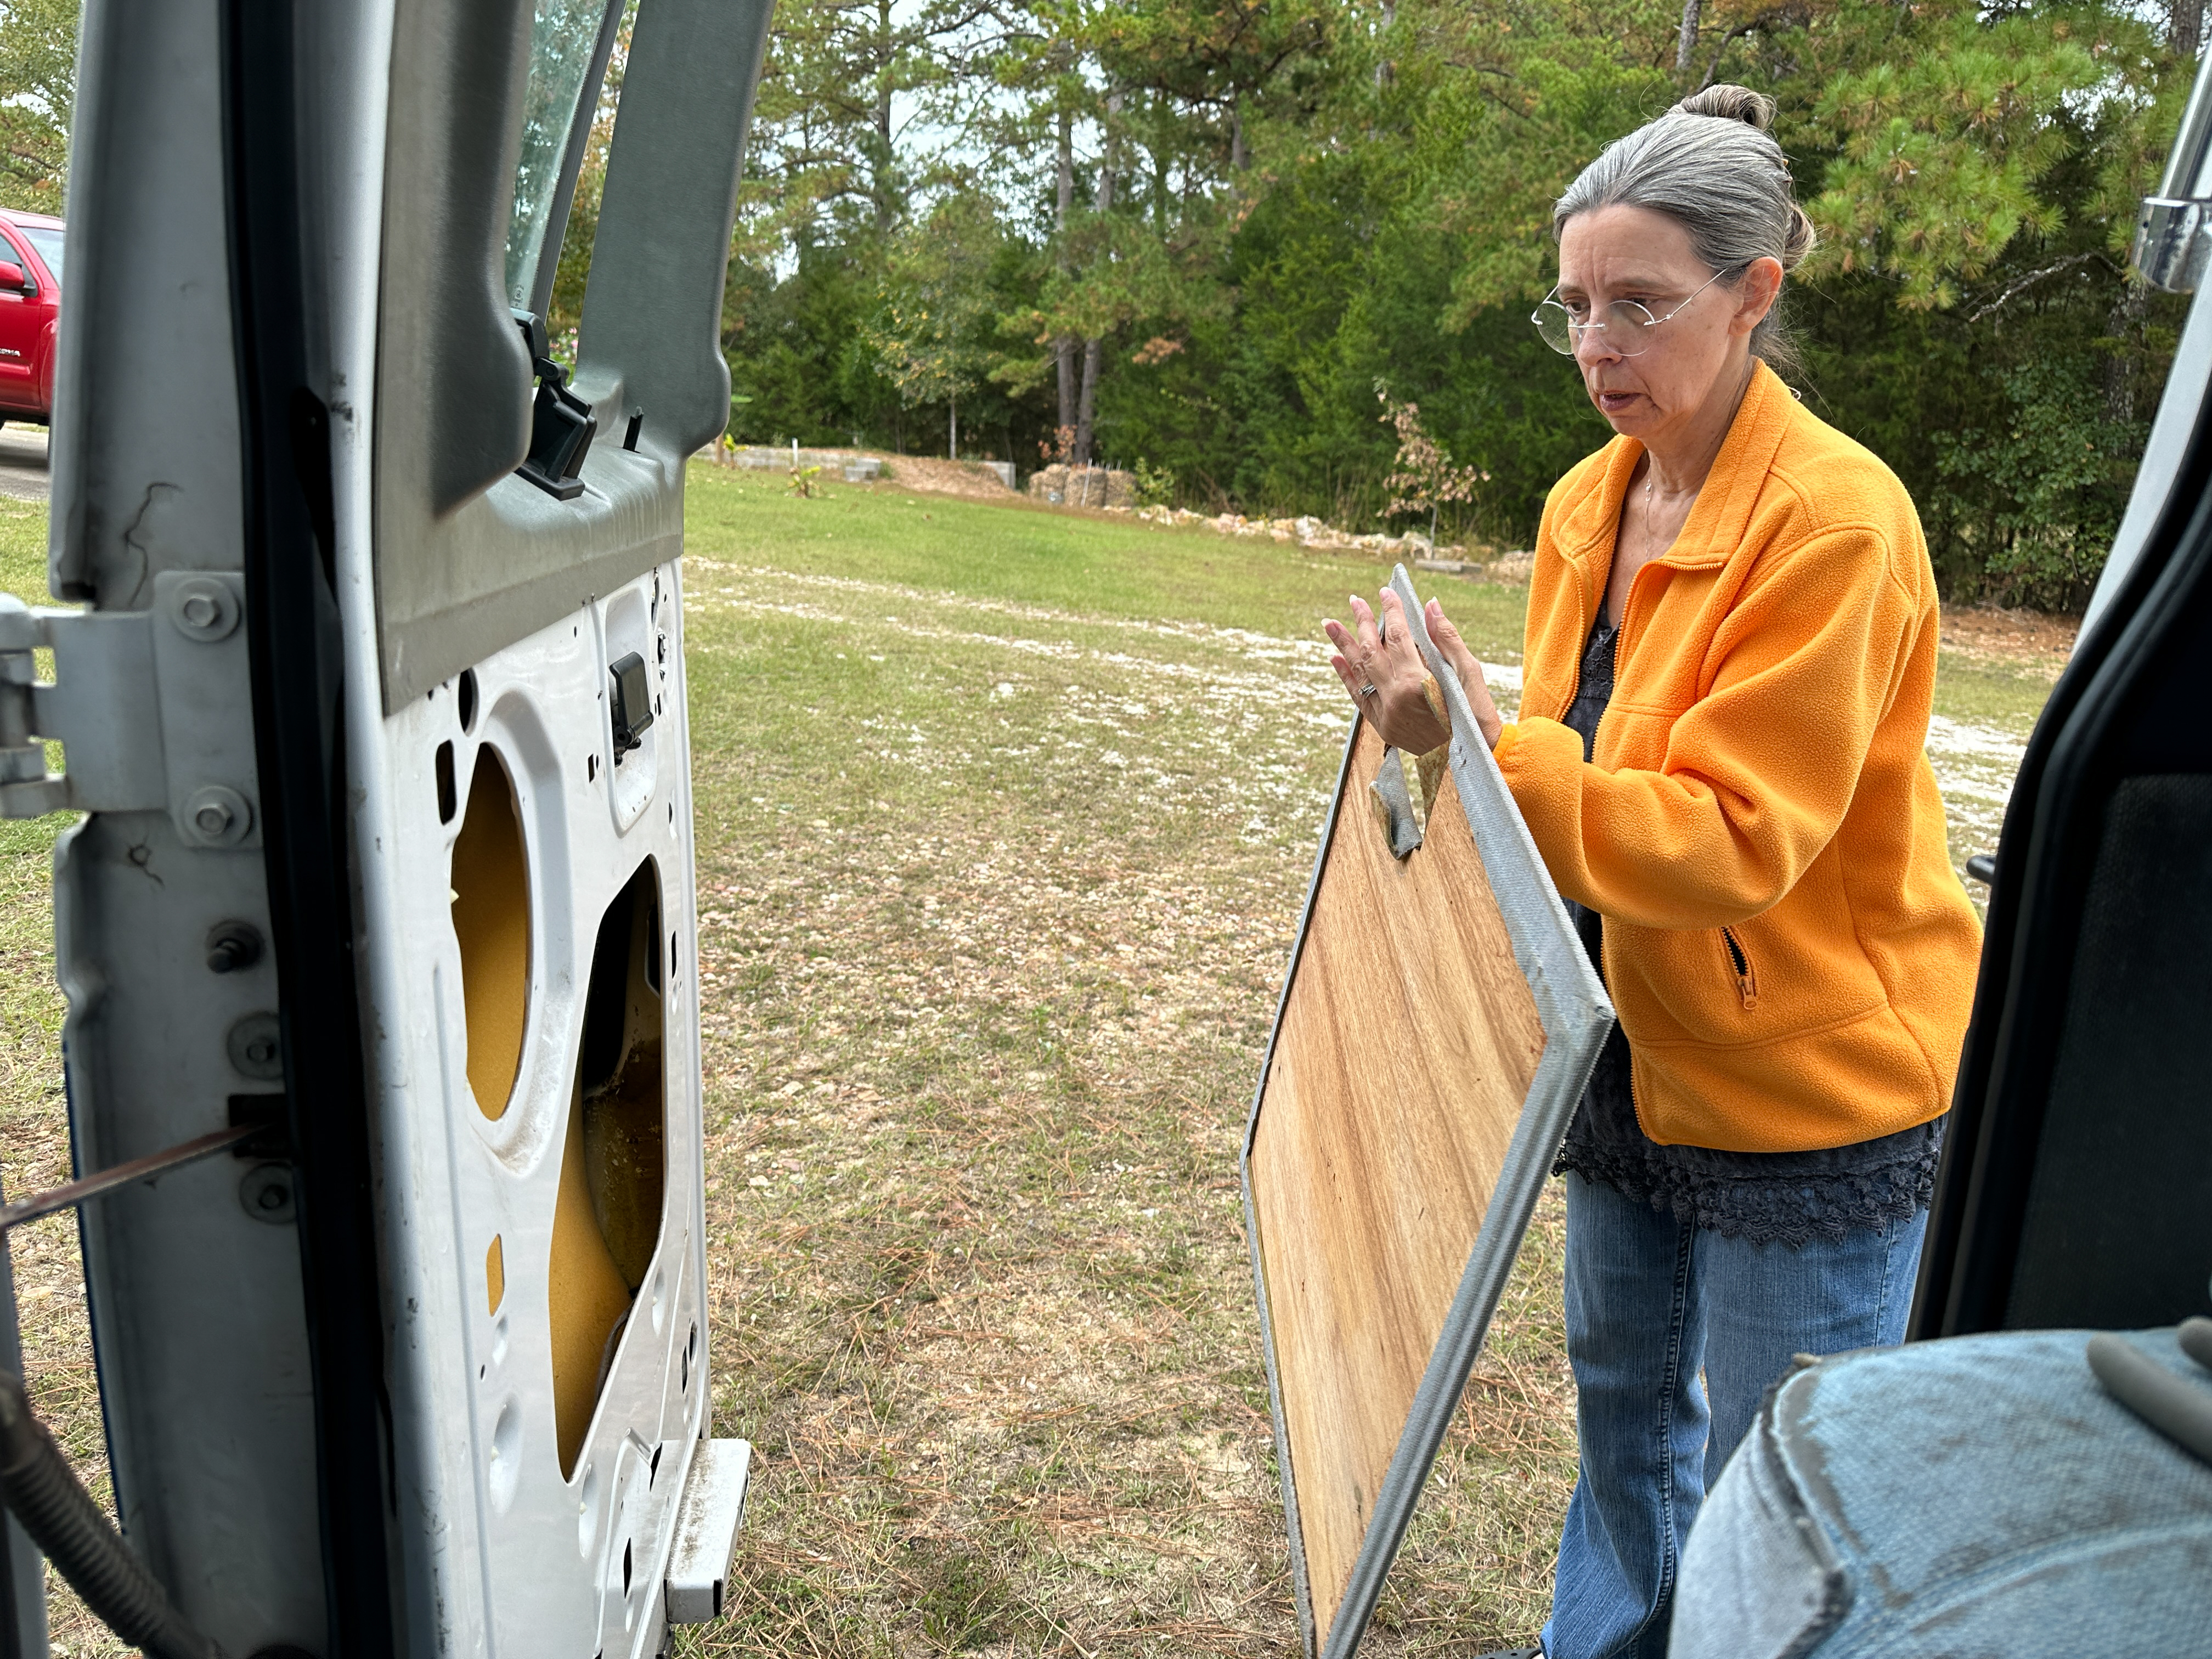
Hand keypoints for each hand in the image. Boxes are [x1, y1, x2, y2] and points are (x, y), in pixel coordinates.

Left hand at [1323, 589, 1503, 751]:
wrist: (1474, 758)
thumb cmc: (1476, 713)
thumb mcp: (1468, 673)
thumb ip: (1447, 638)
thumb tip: (1431, 606)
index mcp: (1417, 683)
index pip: (1397, 637)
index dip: (1391, 611)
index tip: (1386, 592)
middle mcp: (1395, 698)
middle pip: (1371, 651)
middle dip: (1361, 623)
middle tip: (1354, 600)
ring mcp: (1386, 714)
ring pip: (1358, 673)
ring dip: (1343, 646)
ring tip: (1330, 624)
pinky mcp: (1383, 727)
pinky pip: (1358, 696)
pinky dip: (1346, 676)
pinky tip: (1336, 658)